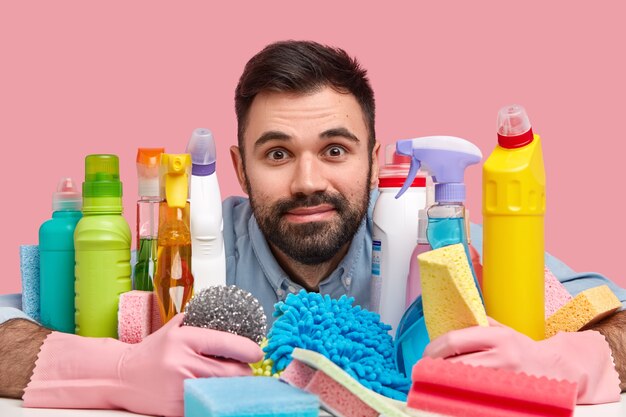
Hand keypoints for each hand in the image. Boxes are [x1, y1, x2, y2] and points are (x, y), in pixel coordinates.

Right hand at [24, 313, 263, 416]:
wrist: (120, 377)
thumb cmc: (152, 350)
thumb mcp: (174, 328)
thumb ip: (201, 321)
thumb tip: (233, 318)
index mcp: (184, 338)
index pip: (226, 343)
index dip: (248, 350)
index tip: (257, 352)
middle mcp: (183, 362)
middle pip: (231, 372)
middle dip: (245, 371)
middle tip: (247, 368)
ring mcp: (180, 387)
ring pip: (224, 389)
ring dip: (234, 386)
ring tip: (234, 380)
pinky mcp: (177, 408)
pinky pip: (209, 403)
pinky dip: (217, 398)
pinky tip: (217, 392)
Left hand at [423, 318, 620, 403]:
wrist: (558, 371)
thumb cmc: (523, 349)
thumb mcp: (503, 330)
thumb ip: (478, 326)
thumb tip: (445, 324)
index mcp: (499, 337)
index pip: (455, 340)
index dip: (433, 348)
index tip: (425, 354)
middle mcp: (503, 358)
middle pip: (456, 364)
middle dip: (434, 368)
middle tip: (423, 371)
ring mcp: (506, 380)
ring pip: (463, 383)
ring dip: (443, 384)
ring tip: (433, 382)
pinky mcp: (508, 398)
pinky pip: (476, 399)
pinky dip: (460, 397)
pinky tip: (451, 395)